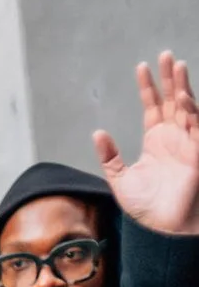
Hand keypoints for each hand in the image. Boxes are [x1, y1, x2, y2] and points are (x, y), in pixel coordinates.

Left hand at [93, 54, 198, 236]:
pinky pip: (197, 127)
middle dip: (170, 77)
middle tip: (165, 55)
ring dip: (183, 86)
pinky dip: (191, 111)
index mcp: (156, 141)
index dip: (149, 86)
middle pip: (173, 100)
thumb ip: (110, 157)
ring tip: (177, 65)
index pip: (153, 106)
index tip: (141, 66)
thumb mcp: (121, 179)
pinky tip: (183, 96)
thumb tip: (98, 132)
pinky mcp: (197, 154)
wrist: (162, 230)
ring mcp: (188, 144)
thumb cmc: (146, 209)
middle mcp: (174, 138)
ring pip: (188, 107)